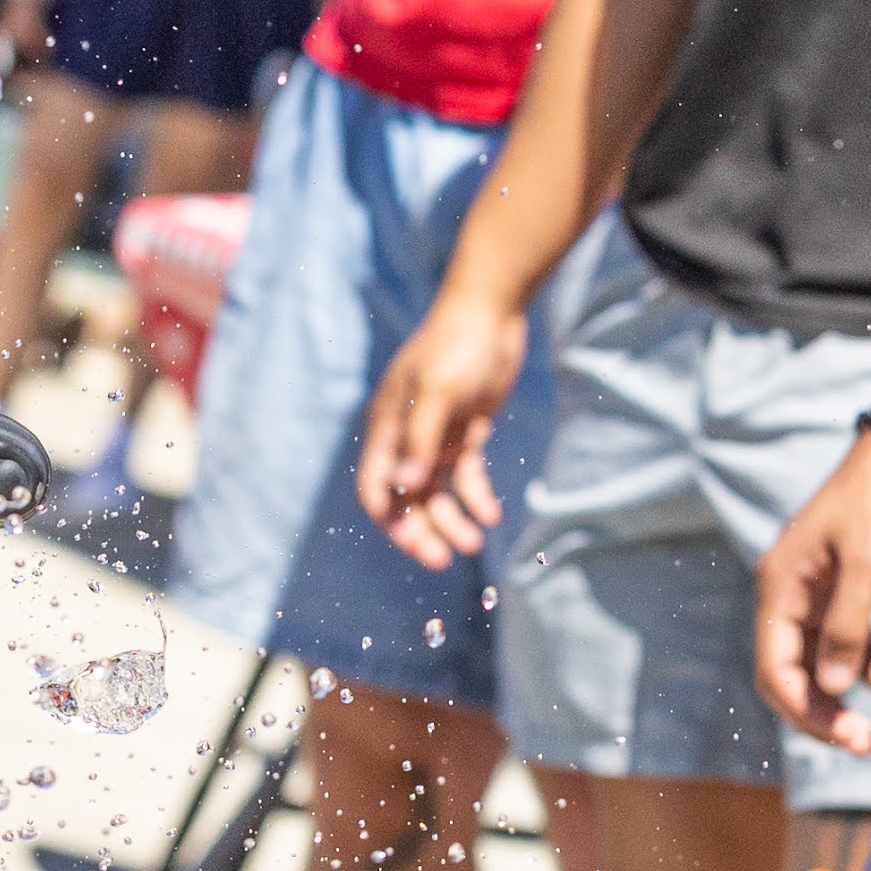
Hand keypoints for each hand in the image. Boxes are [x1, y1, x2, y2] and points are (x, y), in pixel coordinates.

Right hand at [354, 287, 525, 567]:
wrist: (491, 312)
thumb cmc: (457, 346)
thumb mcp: (439, 392)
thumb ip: (420, 439)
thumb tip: (403, 485)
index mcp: (386, 429)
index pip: (376, 488)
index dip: (392, 520)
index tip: (418, 545)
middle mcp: (405, 439)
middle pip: (406, 499)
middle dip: (423, 530)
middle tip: (447, 558)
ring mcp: (435, 437)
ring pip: (436, 493)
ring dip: (452, 520)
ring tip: (477, 541)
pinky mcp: (464, 433)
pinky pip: (466, 477)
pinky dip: (477, 498)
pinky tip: (494, 515)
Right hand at [754, 424, 870, 754]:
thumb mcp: (870, 561)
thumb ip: (848, 624)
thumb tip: (832, 686)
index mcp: (780, 585)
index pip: (775, 668)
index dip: (805, 710)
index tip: (849, 736)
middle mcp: (789, 593)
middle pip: (790, 673)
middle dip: (820, 712)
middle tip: (865, 743)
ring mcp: (817, 592)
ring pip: (818, 664)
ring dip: (842, 699)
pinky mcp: (846, 588)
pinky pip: (849, 644)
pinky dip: (870, 671)